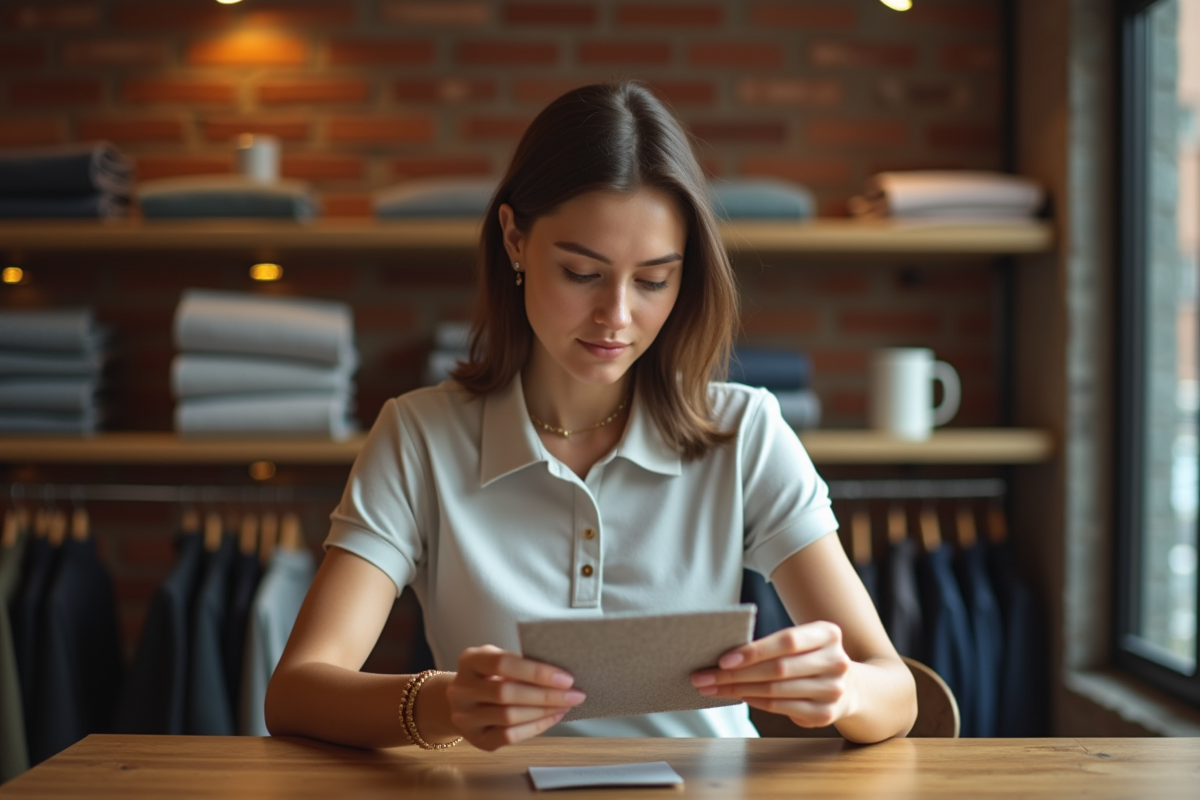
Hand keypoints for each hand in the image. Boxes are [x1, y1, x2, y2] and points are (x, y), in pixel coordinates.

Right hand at [444, 645, 585, 750]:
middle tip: (574, 694)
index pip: (502, 663)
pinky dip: (535, 727)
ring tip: (566, 705)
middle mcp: (461, 689)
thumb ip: (521, 663)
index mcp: (469, 661)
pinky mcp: (476, 738)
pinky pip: (509, 736)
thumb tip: (560, 674)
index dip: (536, 672)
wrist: (464, 700)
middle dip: (546, 695)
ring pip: (509, 717)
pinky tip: (552, 718)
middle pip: (506, 693)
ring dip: (544, 712)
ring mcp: (465, 717)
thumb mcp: (498, 658)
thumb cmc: (490, 675)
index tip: (566, 678)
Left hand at [689, 621, 852, 728]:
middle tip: (704, 676)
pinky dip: (754, 701)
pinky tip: (737, 696)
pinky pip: (780, 707)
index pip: (787, 641)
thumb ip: (773, 644)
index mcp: (828, 633)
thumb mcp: (801, 642)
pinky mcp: (825, 713)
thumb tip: (724, 652)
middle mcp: (836, 661)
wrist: (848, 685)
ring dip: (738, 690)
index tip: (722, 659)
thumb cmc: (808, 657)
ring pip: (775, 690)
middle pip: (777, 669)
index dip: (753, 651)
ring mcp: (833, 689)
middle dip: (735, 674)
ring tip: (712, 687)